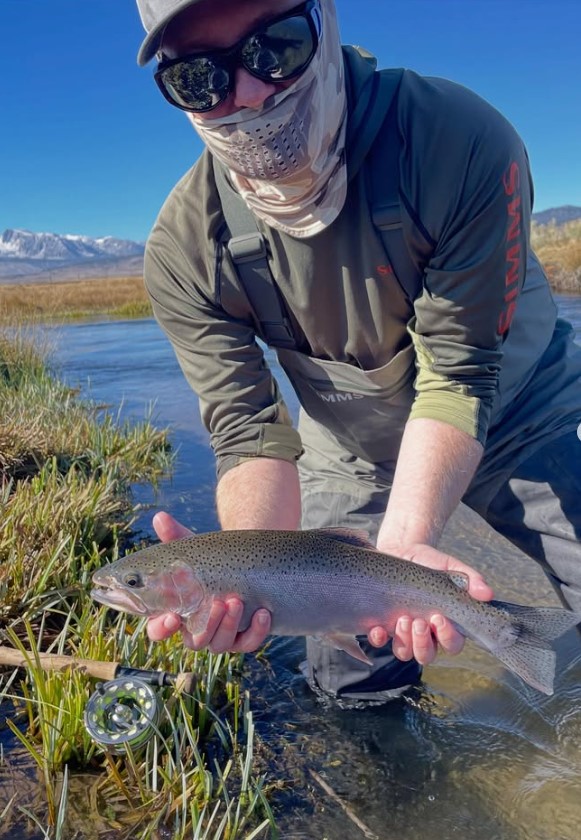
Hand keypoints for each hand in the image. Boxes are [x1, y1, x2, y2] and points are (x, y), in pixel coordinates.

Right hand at [145, 511, 270, 651]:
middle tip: (218, 602)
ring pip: (220, 645)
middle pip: (194, 641)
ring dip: (229, 625)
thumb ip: (175, 535)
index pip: (158, 630)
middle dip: (207, 625)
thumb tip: (161, 517)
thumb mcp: (194, 548)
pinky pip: (249, 643)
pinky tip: (263, 612)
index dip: (162, 628)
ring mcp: (221, 636)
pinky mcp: (244, 638)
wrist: (243, 563)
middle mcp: (196, 629)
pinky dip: (256, 632)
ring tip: (237, 600)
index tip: (172, 616)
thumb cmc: (210, 560)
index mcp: (176, 612)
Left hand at [368, 543, 493, 664]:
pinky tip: (378, 628)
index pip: (453, 644)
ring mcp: (402, 632)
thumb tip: (488, 593)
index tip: (439, 618)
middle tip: (419, 621)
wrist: (403, 550)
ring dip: (404, 641)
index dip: (448, 638)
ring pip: (405, 653)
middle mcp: (424, 633)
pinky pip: (379, 642)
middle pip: (427, 656)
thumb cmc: (431, 563)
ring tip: (403, 619)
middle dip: (423, 644)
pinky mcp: (382, 625)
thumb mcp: (451, 567)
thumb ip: (470, 579)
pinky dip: (378, 638)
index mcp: (445, 624)